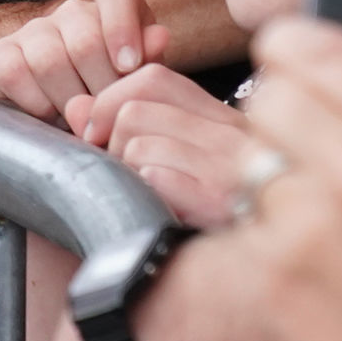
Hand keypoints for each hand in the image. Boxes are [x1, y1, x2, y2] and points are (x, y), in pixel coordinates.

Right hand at [0, 0, 163, 122]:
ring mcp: (32, 31)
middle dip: (100, 88)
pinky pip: (15, 74)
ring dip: (69, 102)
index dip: (122, 28)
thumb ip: (152, 60)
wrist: (73, 120)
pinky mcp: (1, 54)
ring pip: (49, 61)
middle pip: (85, 41)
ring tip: (81, 122)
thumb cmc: (116, 99)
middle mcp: (71, 12)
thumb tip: (160, 36)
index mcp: (111, 8)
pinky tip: (50, 116)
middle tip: (108, 118)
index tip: (129, 67)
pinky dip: (37, 104)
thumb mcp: (142, 82)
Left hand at [72, 63, 258, 228]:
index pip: (154, 79)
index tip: (98, 135)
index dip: (111, 101)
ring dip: (130, 176)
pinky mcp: (221, 203)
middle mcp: (230, 134)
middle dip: (114, 147)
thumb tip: (76, 106)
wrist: (265, 262)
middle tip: (128, 176)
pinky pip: (155, 179)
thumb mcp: (178, 158)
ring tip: (150, 196)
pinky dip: (147, 195)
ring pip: (139, 147)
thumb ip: (124, 124)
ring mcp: (229, 167)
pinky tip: (164, 210)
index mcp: (220, 117)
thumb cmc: (215, 208)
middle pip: (134, 113)